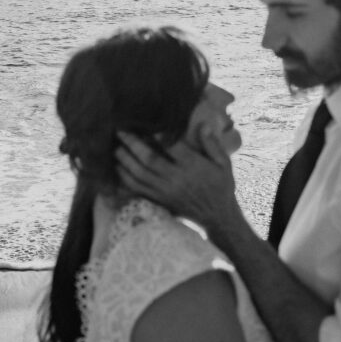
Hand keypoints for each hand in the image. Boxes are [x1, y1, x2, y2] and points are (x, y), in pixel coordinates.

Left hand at [116, 125, 240, 237]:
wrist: (218, 217)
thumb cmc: (221, 186)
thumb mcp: (224, 164)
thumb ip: (212, 144)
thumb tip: (202, 125)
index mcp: (194, 167)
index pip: (173, 148)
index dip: (159, 136)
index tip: (149, 126)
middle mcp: (178, 179)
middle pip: (151, 160)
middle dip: (133, 144)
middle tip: (121, 132)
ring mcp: (167, 191)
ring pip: (141, 175)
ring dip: (126, 161)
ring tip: (116, 148)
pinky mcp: (160, 201)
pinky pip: (139, 190)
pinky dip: (126, 179)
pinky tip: (119, 169)